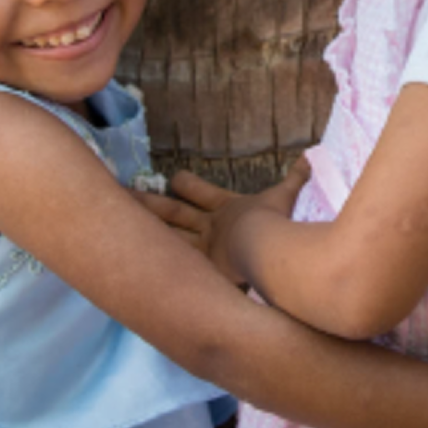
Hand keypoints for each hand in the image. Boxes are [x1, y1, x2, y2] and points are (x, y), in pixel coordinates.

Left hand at [133, 159, 309, 283]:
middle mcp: (207, 227)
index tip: (173, 178)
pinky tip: (133, 271)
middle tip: (124, 194)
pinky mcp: (198, 271)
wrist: (264, 249)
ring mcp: (200, 250)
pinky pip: (172, 267)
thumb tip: (310, 156)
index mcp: (225, 208)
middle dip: (149, 204)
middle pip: (172, 213)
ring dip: (143, 232)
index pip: (200, 191)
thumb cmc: (272, 222)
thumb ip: (295, 178)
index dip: (186, 184)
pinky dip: (154, 268)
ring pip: (165, 237)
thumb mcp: (284, 197)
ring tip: (116, 230)